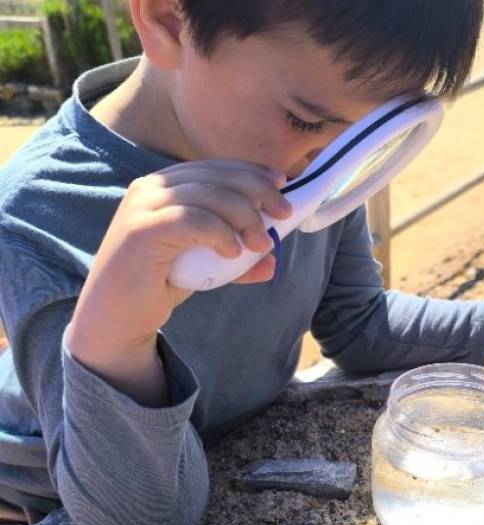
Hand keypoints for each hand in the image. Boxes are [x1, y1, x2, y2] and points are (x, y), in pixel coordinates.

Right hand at [66, 159, 290, 404]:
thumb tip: (272, 261)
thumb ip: (236, 260)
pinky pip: (192, 220)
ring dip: (245, 217)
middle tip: (284, 214)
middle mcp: (152, 187)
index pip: (216, 167)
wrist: (117, 317)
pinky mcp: (140, 229)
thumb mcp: (206, 267)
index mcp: (165, 185)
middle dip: (258, 191)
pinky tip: (233, 252)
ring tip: (261, 244)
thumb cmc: (159, 284)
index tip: (281, 185)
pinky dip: (220, 233)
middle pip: (217, 175)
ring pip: (209, 195)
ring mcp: (143, 206)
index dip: (252, 172)